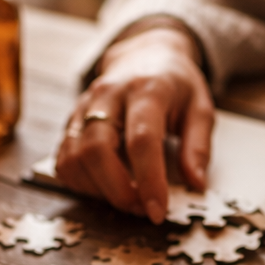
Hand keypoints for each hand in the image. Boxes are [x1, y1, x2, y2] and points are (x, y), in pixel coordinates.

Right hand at [55, 26, 213, 222]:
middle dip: (117, 190)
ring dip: (98, 190)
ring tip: (126, 199)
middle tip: (140, 209)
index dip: (149, 180)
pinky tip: (103, 187)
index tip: (157, 211)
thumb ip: (198, 146)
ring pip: (75, 158)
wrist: (142, 54)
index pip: (141, 140)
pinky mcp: (70, 122)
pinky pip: (63, 160)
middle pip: (97, 150)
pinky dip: (80, 183)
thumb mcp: (201, 107)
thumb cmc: (173, 84)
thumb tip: (196, 184)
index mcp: (146, 90)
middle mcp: (108, 96)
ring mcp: (83, 108)